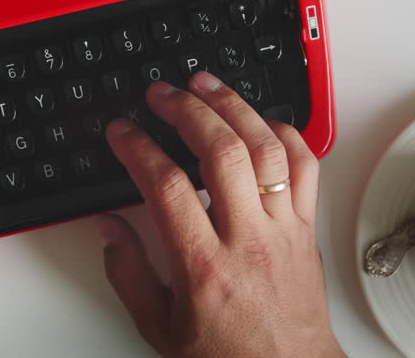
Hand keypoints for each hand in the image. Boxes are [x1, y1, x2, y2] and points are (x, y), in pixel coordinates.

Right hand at [100, 72, 343, 357]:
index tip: (121, 131)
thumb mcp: (158, 325)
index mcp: (203, 265)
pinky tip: (259, 118)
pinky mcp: (306, 227)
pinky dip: (284, 132)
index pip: (166, 186)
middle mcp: (248, 239)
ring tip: (205, 84)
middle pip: (221, 151)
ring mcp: (283, 228)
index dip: (138, 148)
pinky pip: (305, 165)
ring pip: (266, 148)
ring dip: (234, 106)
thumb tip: (108, 226)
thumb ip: (128, 271)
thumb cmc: (226, 355)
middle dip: (186, 109)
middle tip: (161, 93)